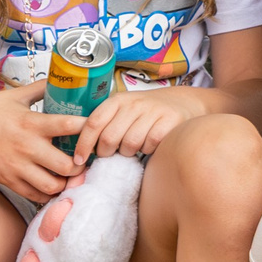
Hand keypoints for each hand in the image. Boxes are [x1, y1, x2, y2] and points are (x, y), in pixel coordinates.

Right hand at [0, 79, 88, 202]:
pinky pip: (36, 196)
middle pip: (68, 165)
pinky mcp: (9, 181)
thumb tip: (60, 79)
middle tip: (87, 160)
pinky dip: (48, 193)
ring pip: (53, 185)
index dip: (89, 127)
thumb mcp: (14, 96)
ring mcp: (18, 167)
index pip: (69, 125)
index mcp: (32, 123)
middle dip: (82, 165)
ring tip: (70, 174)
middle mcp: (27, 147)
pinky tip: (53, 184)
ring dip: (66, 182)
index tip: (98, 127)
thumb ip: (40, 88)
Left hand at [70, 85, 207, 167]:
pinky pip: (149, 145)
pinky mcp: (169, 121)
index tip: (78, 160)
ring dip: (128, 152)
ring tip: (133, 147)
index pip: (93, 123)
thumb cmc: (145, 112)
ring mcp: (152, 111)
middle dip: (106, 153)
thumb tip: (80, 151)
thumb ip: (105, 124)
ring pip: (129, 144)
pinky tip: (149, 145)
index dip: (83, 144)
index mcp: (117, 100)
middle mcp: (133, 103)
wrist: (182, 102)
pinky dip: (147, 151)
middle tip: (112, 154)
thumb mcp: (123, 111)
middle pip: (109, 138)